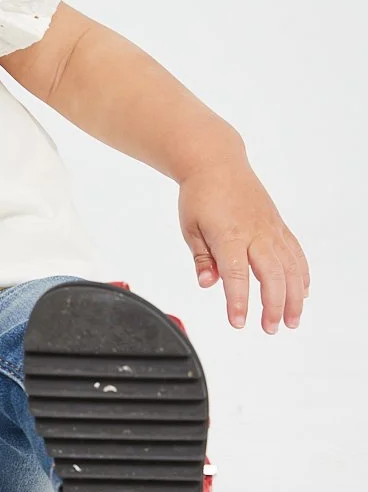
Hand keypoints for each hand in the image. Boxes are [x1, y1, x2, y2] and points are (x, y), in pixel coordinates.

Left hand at [178, 158, 309, 332]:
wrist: (216, 163)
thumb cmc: (200, 194)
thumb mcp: (190, 227)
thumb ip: (201, 258)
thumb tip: (208, 283)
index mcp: (229, 234)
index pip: (236, 274)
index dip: (238, 301)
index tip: (238, 322)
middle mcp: (255, 232)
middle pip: (271, 275)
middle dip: (273, 305)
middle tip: (270, 328)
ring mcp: (271, 229)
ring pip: (290, 267)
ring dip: (293, 297)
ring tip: (292, 321)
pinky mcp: (278, 226)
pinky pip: (295, 253)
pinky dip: (301, 275)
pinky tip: (301, 293)